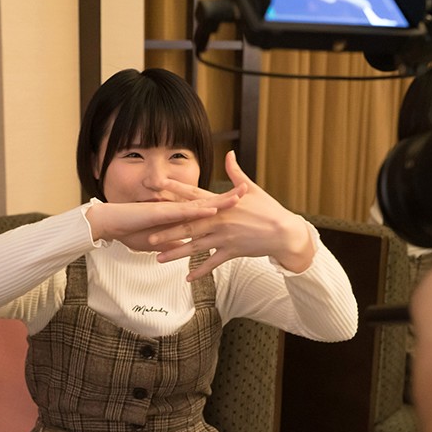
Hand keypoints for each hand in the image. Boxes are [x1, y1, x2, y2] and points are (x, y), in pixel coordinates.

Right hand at [85, 184, 243, 252]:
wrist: (109, 223)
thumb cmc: (129, 231)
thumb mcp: (155, 242)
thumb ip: (170, 244)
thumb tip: (182, 249)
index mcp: (176, 214)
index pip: (202, 207)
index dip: (221, 202)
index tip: (239, 197)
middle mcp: (175, 208)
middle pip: (206, 202)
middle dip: (227, 197)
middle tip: (248, 189)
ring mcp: (169, 209)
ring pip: (199, 204)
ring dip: (219, 200)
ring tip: (238, 196)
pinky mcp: (162, 214)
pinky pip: (184, 213)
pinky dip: (200, 211)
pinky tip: (213, 209)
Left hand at [148, 151, 314, 280]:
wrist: (284, 232)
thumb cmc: (268, 209)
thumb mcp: (252, 189)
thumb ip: (236, 173)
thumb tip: (229, 154)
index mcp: (221, 203)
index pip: (192, 195)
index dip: (173, 190)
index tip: (155, 187)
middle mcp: (220, 220)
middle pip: (188, 225)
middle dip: (167, 230)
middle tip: (147, 235)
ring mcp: (225, 237)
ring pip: (196, 246)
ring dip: (176, 253)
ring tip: (158, 258)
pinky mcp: (231, 251)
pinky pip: (212, 263)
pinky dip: (200, 270)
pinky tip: (187, 278)